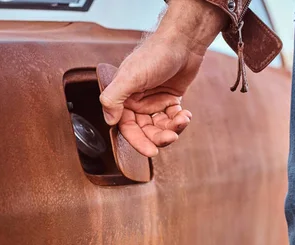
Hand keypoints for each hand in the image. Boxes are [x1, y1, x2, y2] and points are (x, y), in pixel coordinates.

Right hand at [99, 0, 227, 156]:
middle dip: (159, 137)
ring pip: (160, 126)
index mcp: (123, 97)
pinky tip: (186, 114)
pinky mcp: (170, 99)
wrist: (184, 41)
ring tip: (182, 120)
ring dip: (172, 128)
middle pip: (145, 130)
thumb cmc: (155, 54)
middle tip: (171, 137)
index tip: (151, 152)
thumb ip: (114, 98)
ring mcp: (154, 101)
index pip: (127, 127)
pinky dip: (180, 120)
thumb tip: (108, 120)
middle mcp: (137, 101)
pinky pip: (173, 118)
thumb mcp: (130, 76)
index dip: (138, 141)